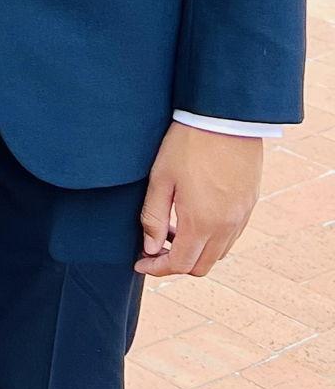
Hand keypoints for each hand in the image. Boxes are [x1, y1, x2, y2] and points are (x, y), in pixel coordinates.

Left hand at [136, 122, 263, 276]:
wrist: (225, 119)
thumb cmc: (187, 145)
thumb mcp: (160, 179)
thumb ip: (153, 217)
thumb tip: (149, 248)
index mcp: (201, 222)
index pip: (180, 264)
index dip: (156, 268)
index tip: (139, 263)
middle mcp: (226, 226)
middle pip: (201, 266)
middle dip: (174, 264)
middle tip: (152, 248)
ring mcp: (241, 217)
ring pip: (218, 253)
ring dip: (194, 251)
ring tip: (170, 231)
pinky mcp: (249, 206)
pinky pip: (230, 237)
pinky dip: (211, 240)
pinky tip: (192, 219)